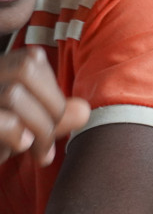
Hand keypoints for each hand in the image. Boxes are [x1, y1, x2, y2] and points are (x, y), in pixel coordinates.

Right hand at [0, 48, 89, 165]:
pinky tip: (20, 147)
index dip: (52, 91)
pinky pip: (3, 121)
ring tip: (37, 153)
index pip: (32, 60)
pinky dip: (17, 136)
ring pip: (14, 94)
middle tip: (48, 142)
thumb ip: (53, 118)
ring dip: (39, 128)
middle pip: (26, 69)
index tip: (54, 122)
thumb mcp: (25, 128)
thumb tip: (84, 110)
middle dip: (52, 108)